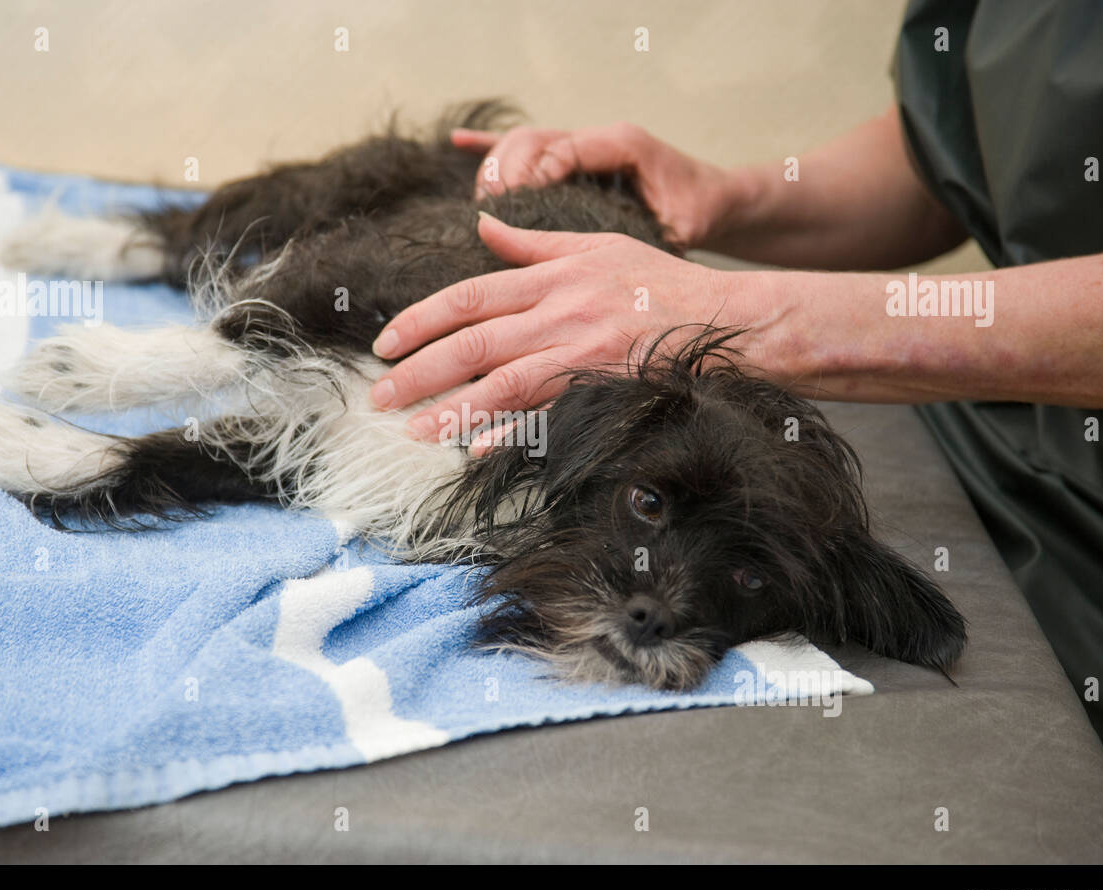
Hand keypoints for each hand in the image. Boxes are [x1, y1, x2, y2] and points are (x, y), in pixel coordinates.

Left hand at [368, 213, 726, 446]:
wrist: (724, 320)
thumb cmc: (659, 281)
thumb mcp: (596, 246)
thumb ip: (534, 243)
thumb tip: (481, 225)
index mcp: (553, 278)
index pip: (469, 297)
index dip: (420, 320)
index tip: (385, 343)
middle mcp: (560, 315)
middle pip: (473, 344)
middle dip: (419, 372)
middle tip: (379, 396)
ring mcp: (582, 356)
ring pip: (502, 385)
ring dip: (451, 411)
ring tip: (411, 431)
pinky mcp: (603, 389)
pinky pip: (549, 415)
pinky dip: (512, 434)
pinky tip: (475, 450)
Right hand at [452, 122, 737, 248]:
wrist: (716, 199)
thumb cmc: (700, 213)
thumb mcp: (682, 227)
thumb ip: (650, 238)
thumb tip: (614, 264)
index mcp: (623, 146)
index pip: (563, 151)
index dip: (533, 174)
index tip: (510, 203)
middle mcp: (597, 139)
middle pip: (534, 140)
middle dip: (506, 170)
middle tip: (490, 205)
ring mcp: (582, 145)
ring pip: (525, 140)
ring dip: (497, 164)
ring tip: (483, 198)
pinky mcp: (574, 157)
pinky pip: (526, 146)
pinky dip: (491, 146)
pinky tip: (459, 143)